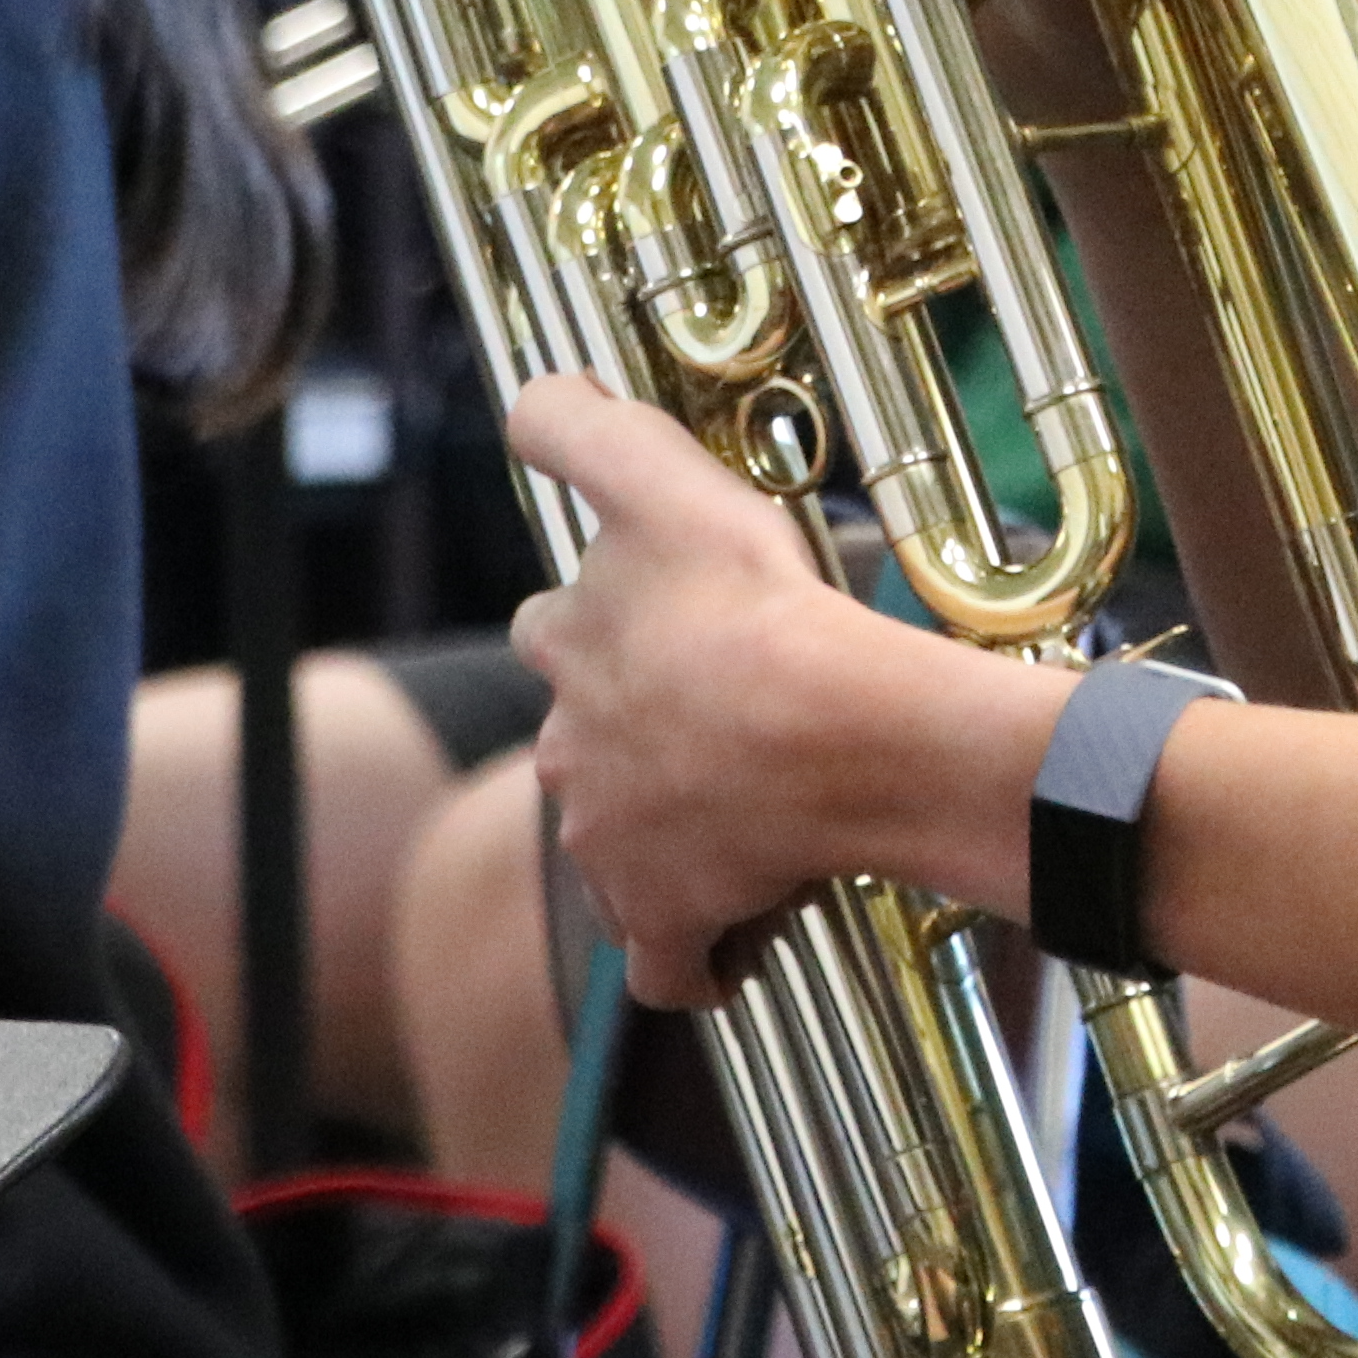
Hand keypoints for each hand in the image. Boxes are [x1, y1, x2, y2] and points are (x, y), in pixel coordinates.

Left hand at [509, 373, 1040, 1008]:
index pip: (553, 627)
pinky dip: (693, 951)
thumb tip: (526, 398)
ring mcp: (610, 847)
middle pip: (586, 739)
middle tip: (718, 721)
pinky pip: (664, 960)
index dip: (604, 623)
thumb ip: (576, 427)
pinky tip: (739, 928)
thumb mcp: (657, 474)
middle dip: (632, 734)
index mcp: (563, 648)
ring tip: (752, 810)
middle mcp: (566, 751)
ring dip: (670, 830)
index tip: (663, 629)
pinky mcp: (664, 923)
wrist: (831, 731)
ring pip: (622, 842)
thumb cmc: (753, 602)